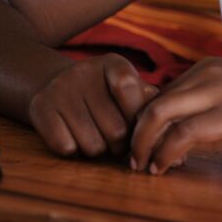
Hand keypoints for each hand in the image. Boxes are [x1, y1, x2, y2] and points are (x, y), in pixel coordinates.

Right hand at [29, 55, 157, 158]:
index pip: (130, 90)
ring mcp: (60, 88)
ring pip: (92, 146)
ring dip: (98, 151)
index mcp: (114, 63)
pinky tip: (75, 137)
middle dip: (121, 146)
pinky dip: (74, 152)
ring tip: (97, 138)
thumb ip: (152, 114)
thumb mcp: (130, 92)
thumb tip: (180, 158)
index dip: (137, 118)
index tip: (139, 130)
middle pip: (116, 130)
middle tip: (117, 143)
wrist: (57, 84)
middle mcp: (84, 71)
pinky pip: (66, 148)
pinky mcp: (40, 107)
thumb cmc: (106, 95)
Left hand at [130, 57, 221, 174]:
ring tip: (143, 167)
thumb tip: (195, 126)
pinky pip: (182, 134)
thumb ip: (217, 99)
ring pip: (159, 114)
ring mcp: (219, 92)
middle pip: (152, 101)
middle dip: (136, 131)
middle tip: (133, 158)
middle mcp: (208, 73)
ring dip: (144, 144)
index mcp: (210, 66)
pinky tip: (165, 167)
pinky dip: (165, 153)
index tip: (146, 145)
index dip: (147, 120)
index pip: (161, 91)